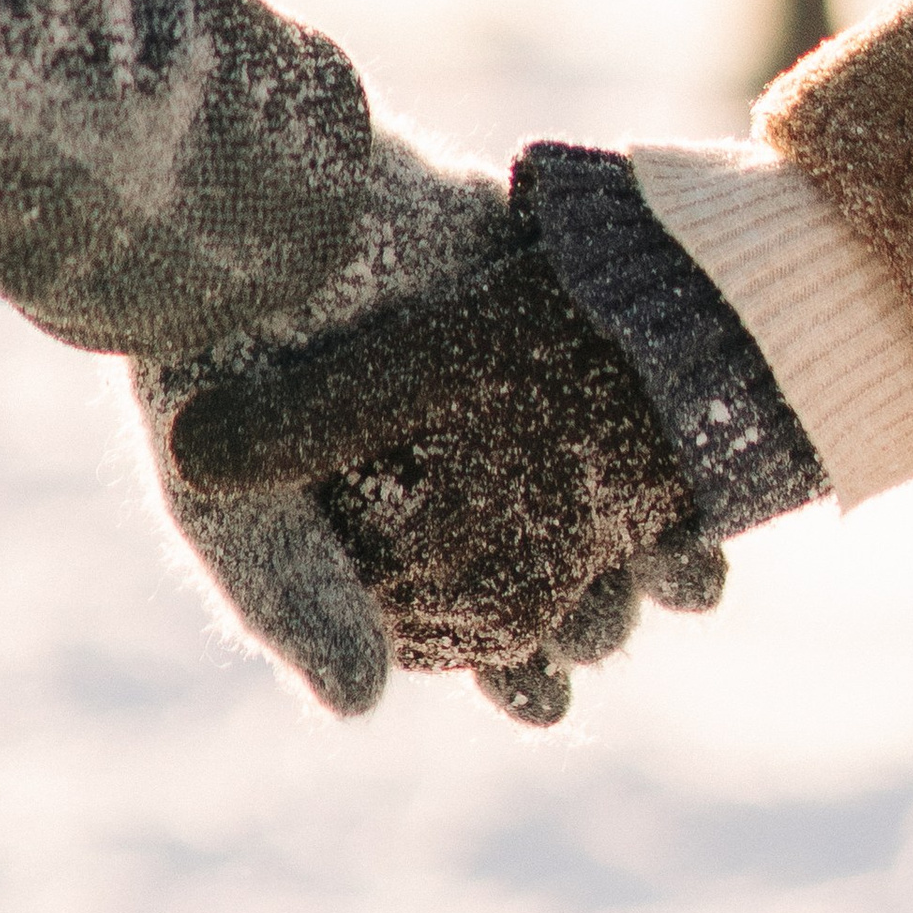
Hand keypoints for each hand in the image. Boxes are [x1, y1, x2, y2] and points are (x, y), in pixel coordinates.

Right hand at [169, 231, 726, 725]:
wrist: (243, 206)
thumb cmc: (219, 366)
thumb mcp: (228, 502)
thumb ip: (290, 600)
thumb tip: (359, 707)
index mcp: (383, 524)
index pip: (473, 628)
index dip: (515, 674)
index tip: (547, 702)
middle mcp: (451, 463)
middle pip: (553, 565)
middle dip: (594, 612)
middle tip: (607, 627)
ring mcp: (500, 383)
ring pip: (603, 482)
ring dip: (650, 535)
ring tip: (685, 575)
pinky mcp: (535, 304)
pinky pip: (622, 384)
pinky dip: (661, 429)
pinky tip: (693, 467)